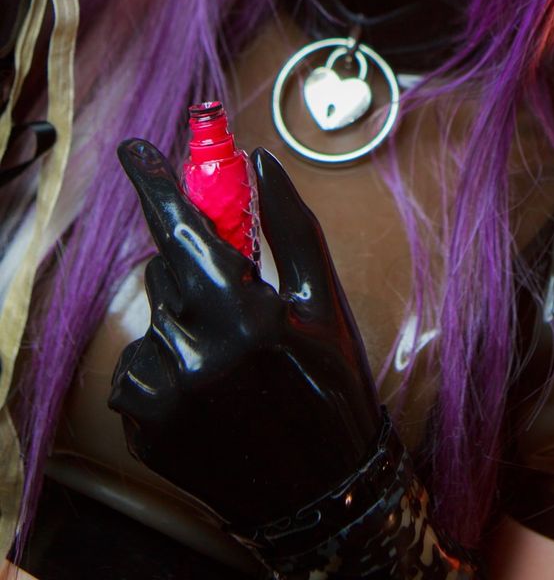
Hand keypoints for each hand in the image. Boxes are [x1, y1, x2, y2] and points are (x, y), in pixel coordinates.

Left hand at [109, 140, 381, 530]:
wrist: (323, 493)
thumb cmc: (333, 386)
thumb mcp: (325, 302)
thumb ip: (290, 226)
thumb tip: (261, 162)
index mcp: (247, 317)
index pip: (184, 232)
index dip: (155, 185)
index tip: (133, 148)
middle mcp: (198, 356)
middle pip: (166, 271)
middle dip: (196, 267)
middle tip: (237, 294)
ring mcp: (167, 398)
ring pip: (154, 318)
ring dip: (184, 317)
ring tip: (232, 356)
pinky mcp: (146, 429)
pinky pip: (139, 366)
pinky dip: (167, 363)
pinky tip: (208, 387)